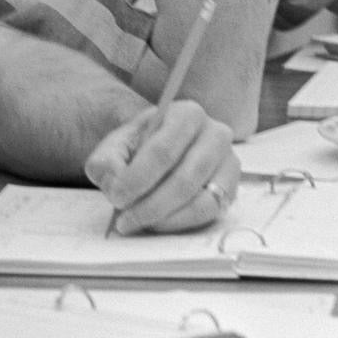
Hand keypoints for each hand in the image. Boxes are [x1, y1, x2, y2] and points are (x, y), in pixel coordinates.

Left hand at [84, 98, 237, 234]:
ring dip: (165, 218)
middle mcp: (216, 135)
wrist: (159, 150)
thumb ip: (107, 161)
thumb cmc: (140, 146)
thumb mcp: (115, 146)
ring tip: (138, 222)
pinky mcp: (230, 190)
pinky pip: (209, 214)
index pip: (163, 150)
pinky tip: (157, 223)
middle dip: (150, 205)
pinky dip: (180, 223)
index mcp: (187, 114)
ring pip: (201, 201)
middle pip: (185, 179)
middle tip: (124, 218)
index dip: (137, 178)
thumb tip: (115, 183)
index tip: (116, 196)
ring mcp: (228, 164)